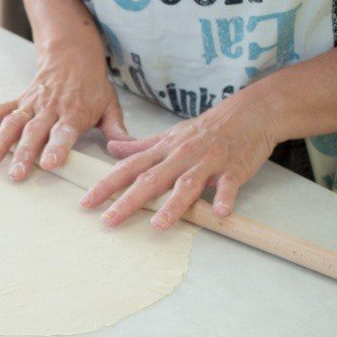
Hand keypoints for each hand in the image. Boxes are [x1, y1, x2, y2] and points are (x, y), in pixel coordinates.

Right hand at [0, 48, 129, 179]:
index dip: (56, 147)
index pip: (64, 132)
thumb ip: (116, 130)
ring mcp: (32, 104)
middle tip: (17, 173)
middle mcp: (50, 109)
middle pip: (35, 132)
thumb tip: (126, 149)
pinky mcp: (20, 100)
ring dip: (1, 143)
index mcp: (74, 113)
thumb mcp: (110, 105)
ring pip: (14, 124)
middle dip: (25, 153)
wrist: (73, 54)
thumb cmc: (92, 86)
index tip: (49, 163)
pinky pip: (2, 109)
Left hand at [80, 91, 277, 229]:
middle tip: (108, 221)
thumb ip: (140, 146)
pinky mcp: (234, 168)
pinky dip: (226, 197)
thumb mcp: (169, 135)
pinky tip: (220, 213)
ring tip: (158, 224)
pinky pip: (230, 184)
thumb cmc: (206, 128)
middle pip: (151, 180)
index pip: (129, 168)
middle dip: (128, 200)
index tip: (85, 202)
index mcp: (164, 150)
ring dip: (173, 204)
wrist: (251, 112)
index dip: (106, 185)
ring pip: (188, 184)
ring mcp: (208, 162)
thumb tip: (110, 148)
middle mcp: (181, 156)